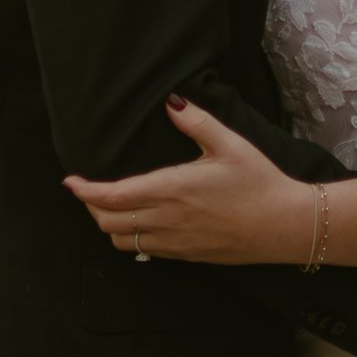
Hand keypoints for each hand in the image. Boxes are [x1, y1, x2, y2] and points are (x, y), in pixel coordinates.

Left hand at [67, 97, 312, 266]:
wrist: (284, 225)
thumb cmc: (259, 182)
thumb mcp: (229, 144)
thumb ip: (196, 122)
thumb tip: (172, 101)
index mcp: (170, 189)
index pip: (111, 196)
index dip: (84, 190)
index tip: (72, 181)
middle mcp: (166, 220)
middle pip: (107, 223)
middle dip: (91, 207)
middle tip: (89, 190)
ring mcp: (175, 242)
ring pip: (123, 242)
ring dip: (110, 225)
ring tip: (111, 207)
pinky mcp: (187, 255)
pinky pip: (146, 252)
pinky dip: (132, 239)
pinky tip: (141, 224)